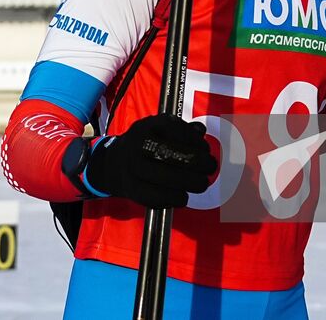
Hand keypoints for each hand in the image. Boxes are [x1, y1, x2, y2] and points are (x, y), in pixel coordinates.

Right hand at [83, 113, 217, 207]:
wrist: (114, 164)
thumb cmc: (146, 146)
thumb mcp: (160, 130)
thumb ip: (181, 130)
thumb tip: (200, 131)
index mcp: (146, 126)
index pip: (174, 129)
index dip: (194, 140)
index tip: (205, 148)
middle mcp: (137, 145)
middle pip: (169, 153)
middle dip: (196, 162)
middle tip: (210, 167)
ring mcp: (133, 168)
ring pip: (164, 176)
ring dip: (189, 182)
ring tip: (201, 183)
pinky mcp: (132, 189)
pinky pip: (156, 197)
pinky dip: (174, 199)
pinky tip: (183, 196)